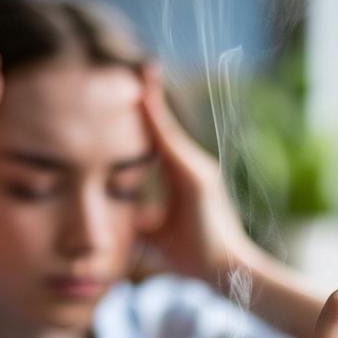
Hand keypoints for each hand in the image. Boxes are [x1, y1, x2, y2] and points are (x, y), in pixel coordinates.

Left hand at [137, 65, 253, 282]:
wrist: (222, 271)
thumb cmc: (192, 256)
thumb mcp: (156, 233)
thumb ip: (140, 218)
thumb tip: (115, 214)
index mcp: (184, 178)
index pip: (160, 140)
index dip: (149, 115)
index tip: (135, 89)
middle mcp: (194, 168)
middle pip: (166, 128)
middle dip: (152, 97)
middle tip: (141, 66)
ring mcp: (199, 171)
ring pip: (168, 133)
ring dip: (154, 104)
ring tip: (142, 74)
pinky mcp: (198, 179)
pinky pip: (172, 147)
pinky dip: (159, 124)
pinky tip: (145, 103)